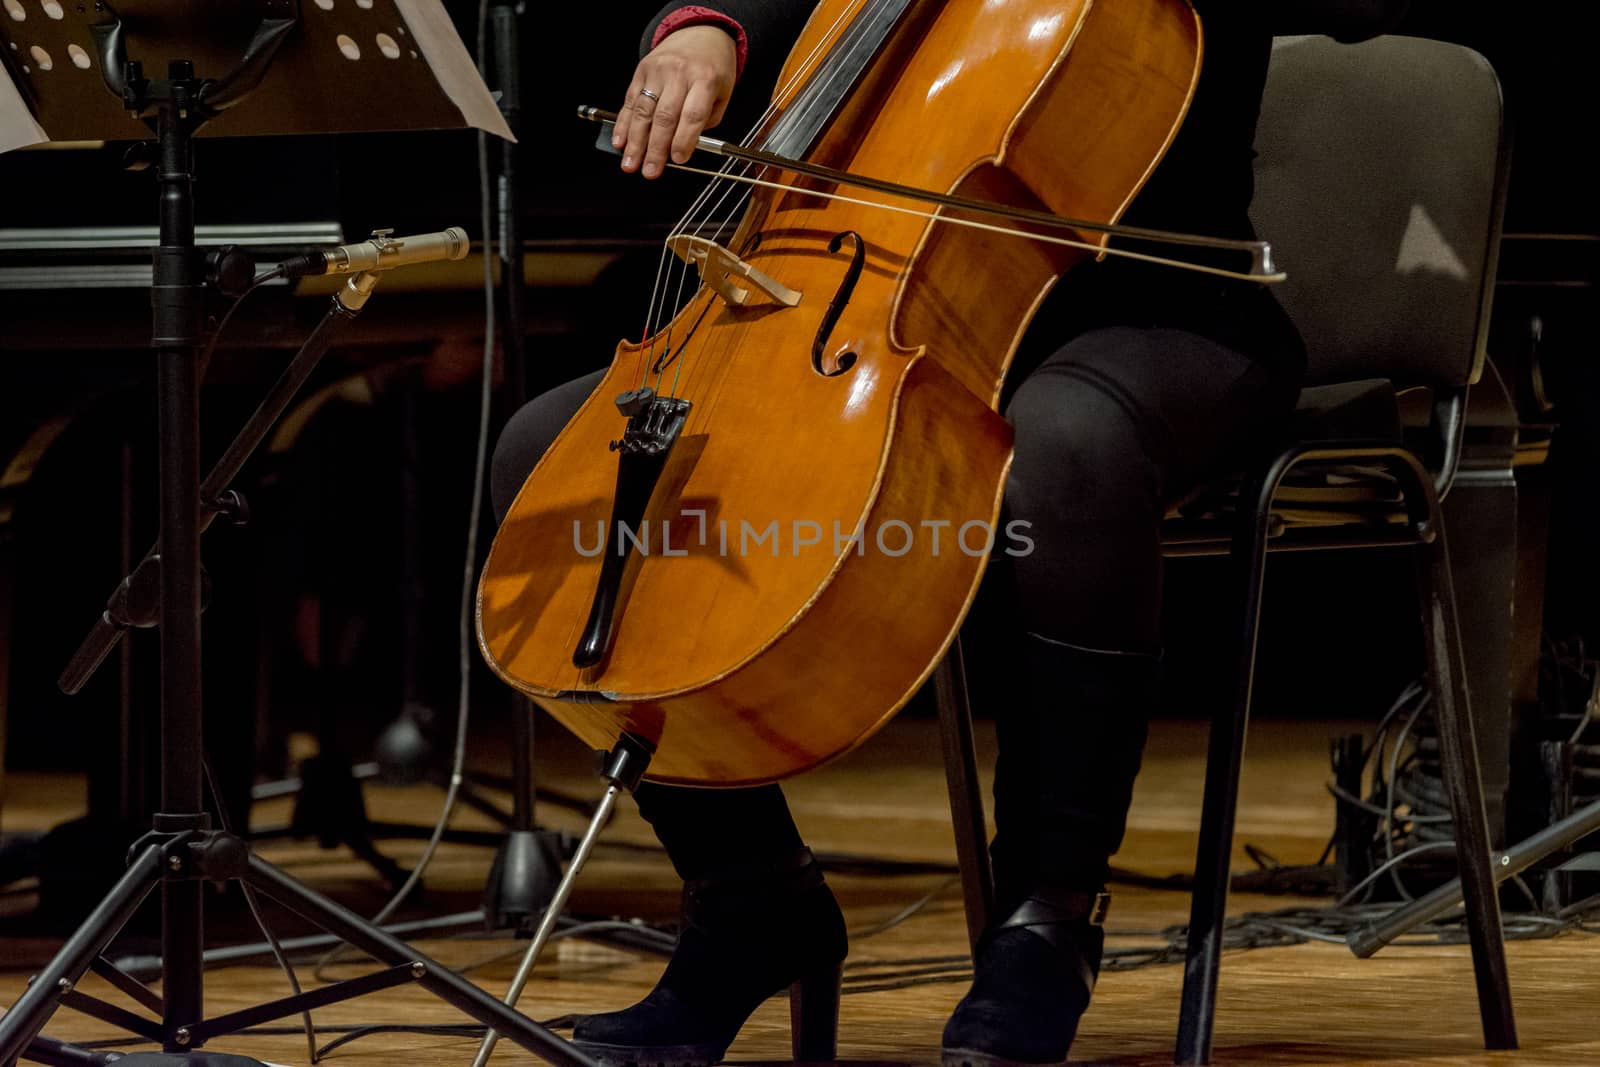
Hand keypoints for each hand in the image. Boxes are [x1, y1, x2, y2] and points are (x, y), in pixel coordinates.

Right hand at [616, 25, 737, 178]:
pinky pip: (630, 100)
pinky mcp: (641, 71)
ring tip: (630, 163)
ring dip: (635, 141)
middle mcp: (679, 73)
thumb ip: (706, 121)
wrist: (699, 33)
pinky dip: (624, 124)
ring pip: (643, 110)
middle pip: (664, 116)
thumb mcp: (723, 93)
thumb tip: (684, 146)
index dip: (684, 139)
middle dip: (655, 148)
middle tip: (650, 171)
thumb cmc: (713, 67)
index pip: (692, 114)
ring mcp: (657, 71)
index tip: (678, 160)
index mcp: (705, 79)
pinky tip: (620, 141)